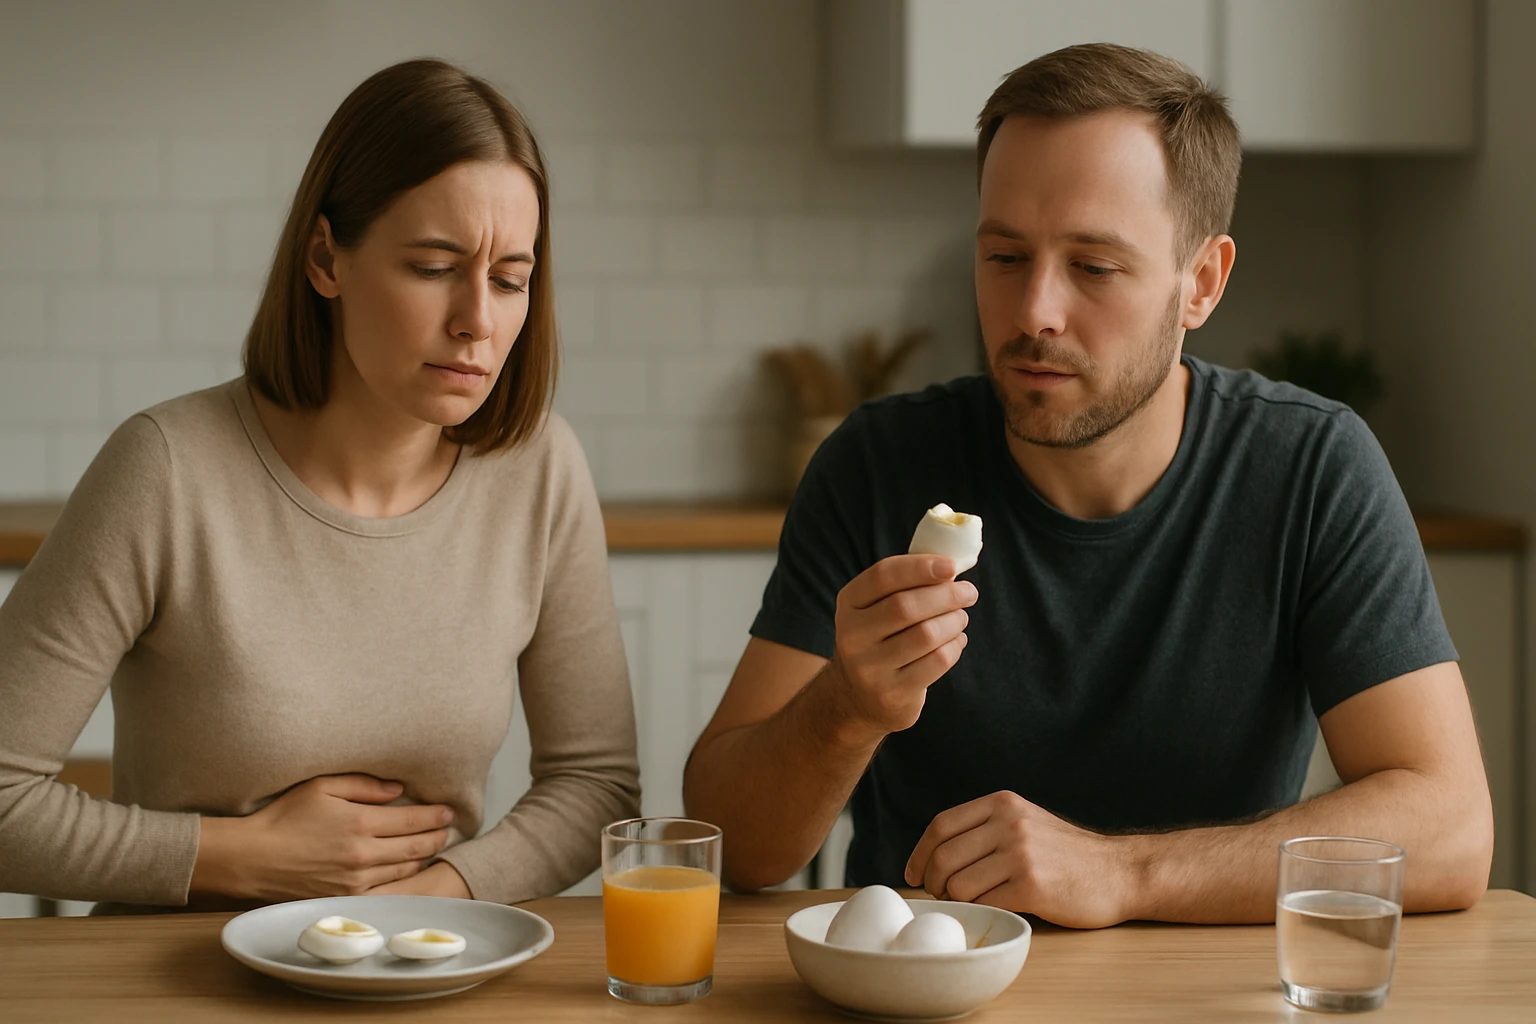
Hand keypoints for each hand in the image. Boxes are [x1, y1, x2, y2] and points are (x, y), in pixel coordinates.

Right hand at [193, 774, 454, 901]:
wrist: (252, 859)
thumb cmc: (284, 817)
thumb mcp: (322, 787)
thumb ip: (363, 786)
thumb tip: (397, 790)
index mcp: (360, 823)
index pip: (412, 821)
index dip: (434, 816)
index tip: (448, 811)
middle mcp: (363, 854)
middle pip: (415, 847)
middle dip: (436, 837)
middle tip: (448, 829)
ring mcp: (355, 880)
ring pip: (404, 870)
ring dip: (423, 858)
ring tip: (433, 847)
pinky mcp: (345, 897)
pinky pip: (384, 888)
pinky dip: (402, 878)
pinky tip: (408, 870)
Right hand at [820, 554, 976, 740]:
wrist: (860, 696)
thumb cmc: (881, 638)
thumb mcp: (877, 607)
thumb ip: (905, 584)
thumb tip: (949, 566)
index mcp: (849, 604)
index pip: (883, 576)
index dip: (920, 567)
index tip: (951, 566)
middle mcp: (852, 636)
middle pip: (906, 606)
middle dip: (946, 595)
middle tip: (968, 592)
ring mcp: (870, 668)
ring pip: (927, 634)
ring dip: (954, 621)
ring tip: (960, 618)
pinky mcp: (893, 693)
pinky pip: (937, 661)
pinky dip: (955, 646)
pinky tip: (954, 641)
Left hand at [903, 791, 1138, 928]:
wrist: (1118, 872)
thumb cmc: (1066, 854)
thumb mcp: (1026, 821)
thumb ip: (986, 828)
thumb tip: (934, 853)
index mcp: (1002, 804)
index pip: (941, 825)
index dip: (920, 853)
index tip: (913, 874)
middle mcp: (1009, 823)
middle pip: (944, 856)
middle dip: (933, 882)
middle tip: (941, 896)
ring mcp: (1021, 854)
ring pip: (959, 884)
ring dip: (955, 901)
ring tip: (968, 904)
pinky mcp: (1032, 886)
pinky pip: (984, 904)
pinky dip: (979, 912)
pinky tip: (989, 911)